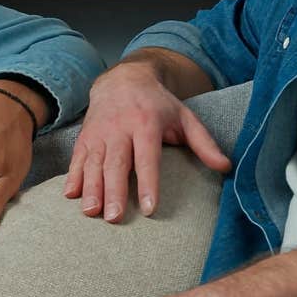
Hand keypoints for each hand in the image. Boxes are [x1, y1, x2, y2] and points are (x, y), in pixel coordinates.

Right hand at [66, 63, 229, 222]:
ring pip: (94, 163)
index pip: (147, 158)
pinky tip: (70, 195)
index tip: (149, 208)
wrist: (123, 79)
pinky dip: (73, 176)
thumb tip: (226, 167)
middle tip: (114, 218)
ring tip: (90, 212)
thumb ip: (204, 143)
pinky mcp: (85, 137)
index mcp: (146, 124)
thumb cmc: (158, 103)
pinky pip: (77, 158)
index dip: (148, 184)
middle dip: (113, 191)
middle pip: (116, 163)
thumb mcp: (184, 117)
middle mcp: (120, 128)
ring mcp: (99, 133)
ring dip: (91, 188)